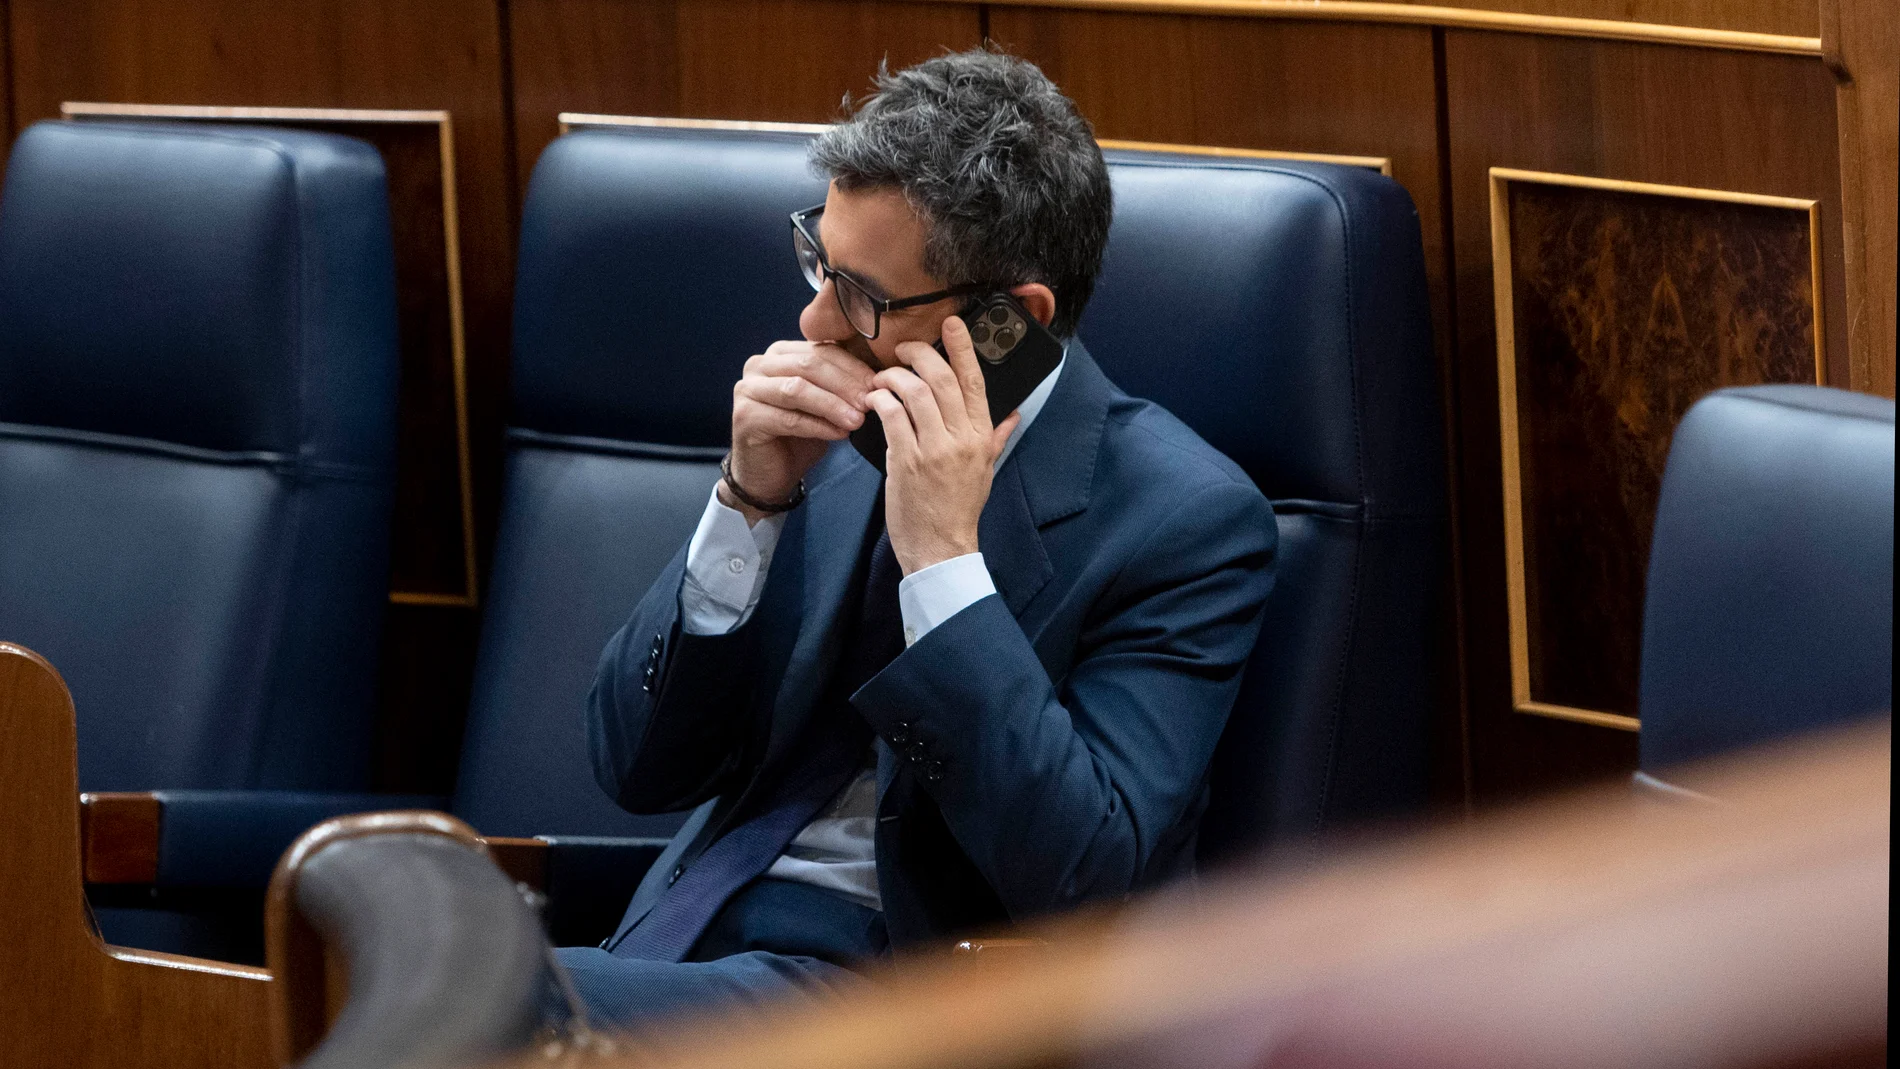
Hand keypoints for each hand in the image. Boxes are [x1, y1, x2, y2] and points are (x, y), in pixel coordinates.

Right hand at [729, 340, 876, 523]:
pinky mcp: (745, 416)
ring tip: (858, 420)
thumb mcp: (824, 403)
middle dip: (844, 384)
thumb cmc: (799, 437)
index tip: (879, 383)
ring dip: (833, 404)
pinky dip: (819, 425)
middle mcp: (759, 365)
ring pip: (798, 389)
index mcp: (780, 354)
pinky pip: (789, 418)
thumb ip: (840, 384)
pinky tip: (840, 434)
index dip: (853, 366)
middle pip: (809, 364)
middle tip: (870, 402)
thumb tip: (880, 377)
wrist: (769, 475)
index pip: (821, 350)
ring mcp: (747, 389)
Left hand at [868, 315, 1021, 573]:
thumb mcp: (985, 471)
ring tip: (882, 378)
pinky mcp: (906, 461)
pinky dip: (880, 401)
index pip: (975, 381)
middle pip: (942, 378)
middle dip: (920, 354)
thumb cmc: (959, 509)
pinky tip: (873, 400)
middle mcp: (961, 438)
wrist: (941, 548)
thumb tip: (1013, 415)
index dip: (963, 348)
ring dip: (893, 377)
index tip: (951, 323)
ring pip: (914, 392)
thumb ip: (995, 438)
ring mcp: (934, 449)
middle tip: (903, 350)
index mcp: (981, 437)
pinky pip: (892, 416)